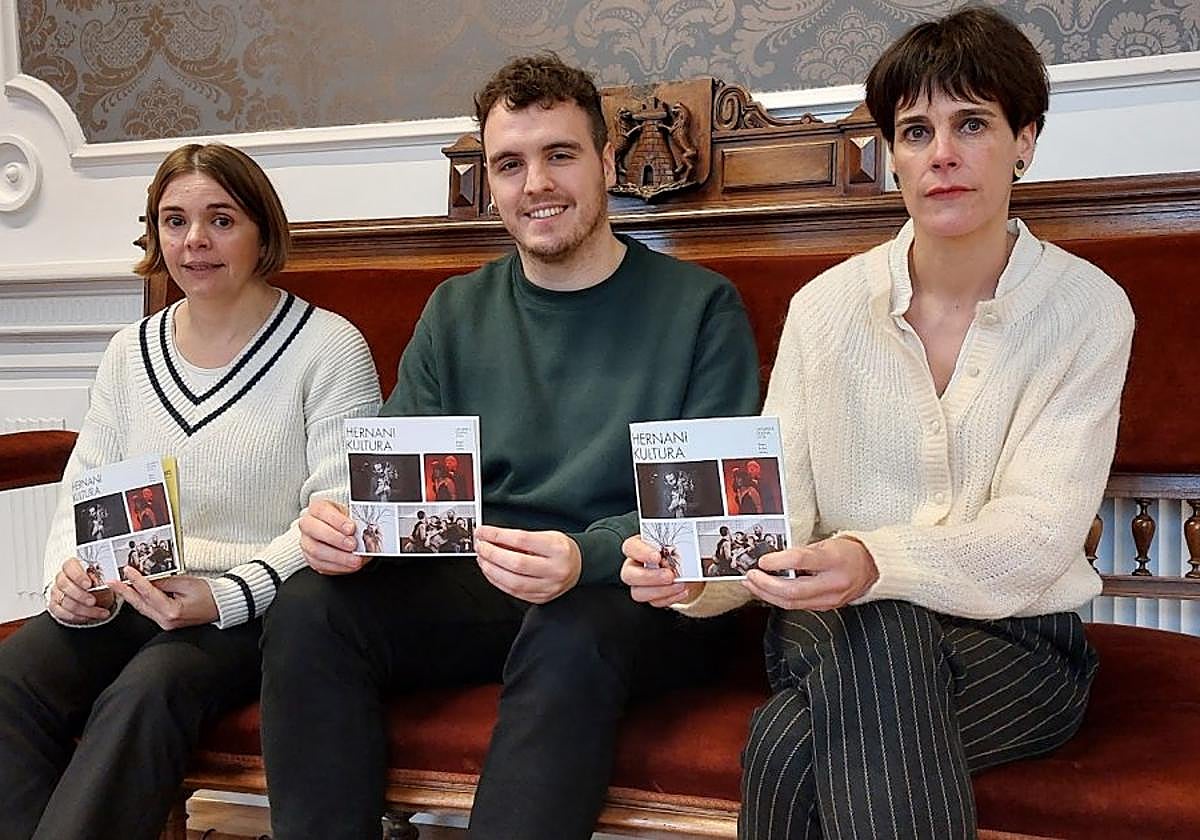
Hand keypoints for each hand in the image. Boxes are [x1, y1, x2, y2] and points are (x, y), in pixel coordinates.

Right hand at [48, 557, 114, 623]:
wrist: (91, 593)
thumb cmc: (95, 582)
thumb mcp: (102, 576)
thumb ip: (103, 576)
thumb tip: (111, 580)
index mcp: (72, 566)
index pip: (70, 566)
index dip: (78, 576)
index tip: (89, 584)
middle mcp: (62, 578)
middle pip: (64, 585)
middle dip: (80, 595)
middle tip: (92, 601)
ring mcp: (56, 592)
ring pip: (64, 601)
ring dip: (83, 609)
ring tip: (98, 612)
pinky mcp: (55, 605)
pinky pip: (61, 612)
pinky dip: (76, 616)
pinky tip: (88, 617)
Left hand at [113, 567, 217, 629]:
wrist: (221, 606)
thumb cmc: (210, 595)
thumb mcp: (187, 583)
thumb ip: (165, 581)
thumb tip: (148, 578)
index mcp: (172, 612)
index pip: (149, 593)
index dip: (136, 580)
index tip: (127, 571)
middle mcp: (166, 621)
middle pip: (140, 604)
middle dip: (125, 591)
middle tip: (112, 582)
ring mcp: (166, 624)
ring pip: (143, 608)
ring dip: (131, 596)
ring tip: (120, 586)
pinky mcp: (167, 622)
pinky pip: (149, 610)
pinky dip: (141, 601)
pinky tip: (135, 593)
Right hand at [299, 499, 366, 574]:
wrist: (341, 533)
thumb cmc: (346, 522)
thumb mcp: (353, 517)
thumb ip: (357, 522)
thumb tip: (367, 533)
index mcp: (317, 508)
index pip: (321, 510)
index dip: (337, 520)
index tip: (351, 528)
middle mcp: (307, 524)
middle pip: (314, 530)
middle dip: (336, 539)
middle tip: (353, 544)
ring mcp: (306, 542)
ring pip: (315, 550)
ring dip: (338, 557)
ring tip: (354, 559)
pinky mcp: (310, 559)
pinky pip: (320, 565)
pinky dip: (338, 567)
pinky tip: (350, 565)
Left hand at [474, 525, 580, 603]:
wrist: (579, 565)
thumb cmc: (560, 549)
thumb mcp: (546, 535)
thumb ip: (520, 539)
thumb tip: (491, 539)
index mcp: (558, 549)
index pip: (521, 540)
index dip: (497, 536)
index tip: (483, 532)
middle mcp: (555, 570)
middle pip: (516, 564)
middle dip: (491, 554)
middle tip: (480, 546)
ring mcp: (549, 587)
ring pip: (513, 582)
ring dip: (491, 570)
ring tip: (483, 559)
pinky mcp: (541, 598)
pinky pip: (514, 592)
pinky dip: (498, 581)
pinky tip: (491, 572)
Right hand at [620, 536, 702, 607]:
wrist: (686, 563)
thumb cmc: (677, 548)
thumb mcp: (678, 540)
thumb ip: (677, 542)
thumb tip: (688, 546)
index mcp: (638, 546)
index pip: (630, 547)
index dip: (641, 552)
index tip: (657, 556)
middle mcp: (635, 565)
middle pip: (628, 574)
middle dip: (649, 577)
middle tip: (669, 575)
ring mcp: (640, 583)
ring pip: (638, 592)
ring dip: (660, 591)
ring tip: (679, 584)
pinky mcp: (650, 596)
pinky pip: (654, 602)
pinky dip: (669, 598)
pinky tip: (682, 591)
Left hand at [744, 537, 878, 610]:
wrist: (872, 568)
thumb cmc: (848, 552)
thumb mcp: (826, 543)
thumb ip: (801, 552)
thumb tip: (773, 558)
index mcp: (834, 560)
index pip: (802, 561)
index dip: (778, 561)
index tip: (762, 560)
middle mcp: (833, 582)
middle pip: (793, 590)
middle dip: (766, 584)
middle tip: (751, 576)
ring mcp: (830, 599)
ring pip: (792, 603)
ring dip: (767, 594)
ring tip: (752, 584)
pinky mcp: (826, 607)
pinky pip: (798, 606)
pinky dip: (779, 599)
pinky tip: (768, 592)